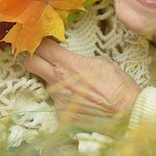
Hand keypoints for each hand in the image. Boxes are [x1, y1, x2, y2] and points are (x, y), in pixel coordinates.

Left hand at [23, 39, 141, 131]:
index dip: (38, 41)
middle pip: (29, 63)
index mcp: (67, 64)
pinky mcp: (61, 116)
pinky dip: (65, 100)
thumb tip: (73, 61)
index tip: (40, 39)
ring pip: (45, 84)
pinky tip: (80, 102)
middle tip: (38, 56)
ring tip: (72, 85)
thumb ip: (80, 60)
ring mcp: (57, 100)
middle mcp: (57, 81)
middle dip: (31, 57)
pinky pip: (57, 103)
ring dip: (52, 81)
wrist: (126, 115)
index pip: (41, 47)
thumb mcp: (101, 63)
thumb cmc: (118, 86)